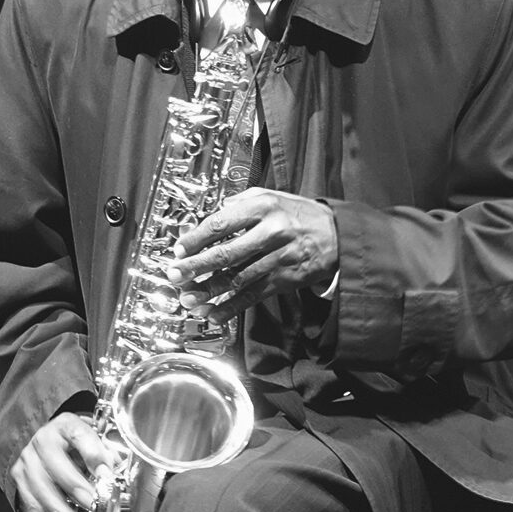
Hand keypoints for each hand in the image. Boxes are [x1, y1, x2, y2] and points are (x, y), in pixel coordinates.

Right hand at [10, 411, 118, 511]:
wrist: (41, 437)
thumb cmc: (71, 439)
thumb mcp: (90, 435)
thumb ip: (105, 450)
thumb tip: (115, 466)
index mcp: (65, 426)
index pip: (79, 436)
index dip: (94, 454)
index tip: (106, 472)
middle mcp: (42, 444)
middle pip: (59, 469)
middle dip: (79, 491)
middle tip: (95, 505)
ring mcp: (28, 465)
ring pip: (42, 493)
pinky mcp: (21, 485)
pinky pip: (29, 509)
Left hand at [165, 188, 337, 321]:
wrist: (337, 234)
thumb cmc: (298, 214)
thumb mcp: (270, 197)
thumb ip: (238, 206)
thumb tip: (206, 220)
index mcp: (262, 207)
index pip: (221, 223)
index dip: (196, 238)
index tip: (179, 249)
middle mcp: (271, 232)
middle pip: (226, 253)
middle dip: (196, 267)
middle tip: (175, 275)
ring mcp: (279, 258)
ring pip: (237, 278)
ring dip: (210, 291)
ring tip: (189, 299)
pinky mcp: (285, 279)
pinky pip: (253, 295)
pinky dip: (232, 307)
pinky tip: (215, 314)